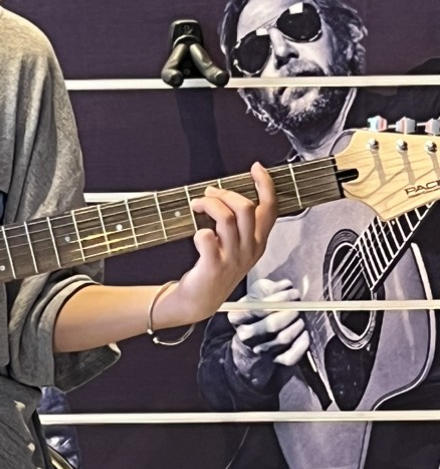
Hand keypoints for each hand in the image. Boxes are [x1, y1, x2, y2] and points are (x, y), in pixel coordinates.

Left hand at [159, 163, 277, 325]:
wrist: (200, 300)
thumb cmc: (217, 269)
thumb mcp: (238, 246)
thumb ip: (239, 223)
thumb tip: (227, 194)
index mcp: (258, 242)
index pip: (270, 209)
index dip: (265, 185)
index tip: (256, 169)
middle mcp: (249, 249)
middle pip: (246, 208)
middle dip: (225, 193)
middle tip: (210, 194)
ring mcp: (233, 258)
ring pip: (226, 218)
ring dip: (208, 204)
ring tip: (197, 205)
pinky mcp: (214, 266)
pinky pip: (207, 238)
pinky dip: (199, 231)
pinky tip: (198, 235)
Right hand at [228, 276, 309, 385]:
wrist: (252, 339)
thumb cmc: (257, 311)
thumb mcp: (257, 294)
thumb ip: (271, 287)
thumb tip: (286, 286)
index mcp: (236, 316)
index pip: (258, 308)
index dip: (279, 299)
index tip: (293, 293)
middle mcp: (244, 335)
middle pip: (271, 325)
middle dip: (290, 313)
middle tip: (299, 306)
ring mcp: (259, 350)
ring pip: (283, 339)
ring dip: (297, 325)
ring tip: (301, 317)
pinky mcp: (273, 361)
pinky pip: (290, 357)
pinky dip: (301, 344)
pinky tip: (304, 333)